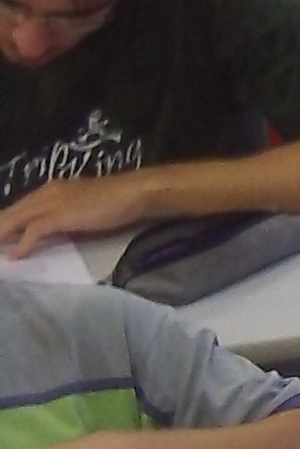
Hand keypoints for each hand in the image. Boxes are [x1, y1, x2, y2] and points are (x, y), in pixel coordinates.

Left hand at [0, 174, 155, 257]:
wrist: (136, 193)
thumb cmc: (116, 201)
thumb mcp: (81, 209)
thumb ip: (63, 218)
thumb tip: (49, 234)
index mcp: (49, 191)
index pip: (16, 209)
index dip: (3, 225)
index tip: (0, 240)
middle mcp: (45, 193)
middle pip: (9, 214)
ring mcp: (52, 203)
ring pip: (14, 220)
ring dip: (1, 237)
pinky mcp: (60, 215)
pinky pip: (33, 231)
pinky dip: (22, 244)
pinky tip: (16, 257)